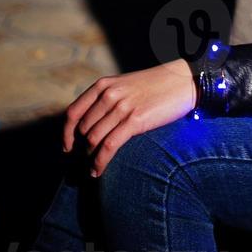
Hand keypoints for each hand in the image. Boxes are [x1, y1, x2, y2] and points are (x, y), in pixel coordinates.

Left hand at [62, 58, 197, 177]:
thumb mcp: (125, 85)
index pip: (73, 112)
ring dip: (90, 157)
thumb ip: (107, 99)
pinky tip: (98, 171)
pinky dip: (100, 161)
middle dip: (82, 148)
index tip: (68, 147)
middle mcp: (109, 95)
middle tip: (87, 160)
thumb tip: (92, 123)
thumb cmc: (156, 86)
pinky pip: (109, 146)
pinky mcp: (135, 120)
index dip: (66, 133)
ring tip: (93, 169)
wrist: (184, 81)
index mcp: (103, 85)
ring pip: (93, 139)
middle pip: (83, 129)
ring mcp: (121, 107)